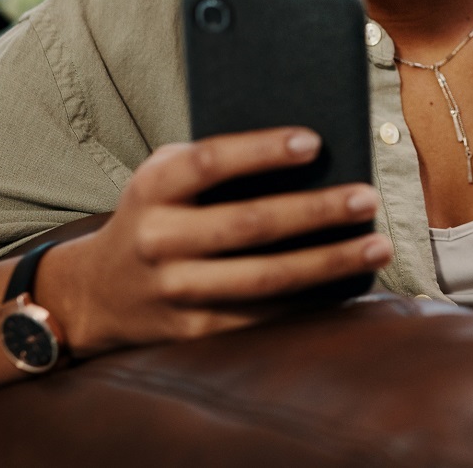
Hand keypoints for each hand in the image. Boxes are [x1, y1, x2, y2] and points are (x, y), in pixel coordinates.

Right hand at [37, 127, 391, 355]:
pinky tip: (350, 283)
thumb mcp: (166, 178)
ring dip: (329, 262)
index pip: (209, 163)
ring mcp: (175, 290)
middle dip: (315, 212)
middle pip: (248, 225)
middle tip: (367, 198)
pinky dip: (312, 300)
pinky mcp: (193, 330)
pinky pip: (262, 315)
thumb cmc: (155, 215)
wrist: (94, 293)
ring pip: (264, 278)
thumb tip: (309, 153)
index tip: (314, 142)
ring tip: (378, 246)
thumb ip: (218, 163)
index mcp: (153, 189)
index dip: (261, 151)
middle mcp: (159, 240)